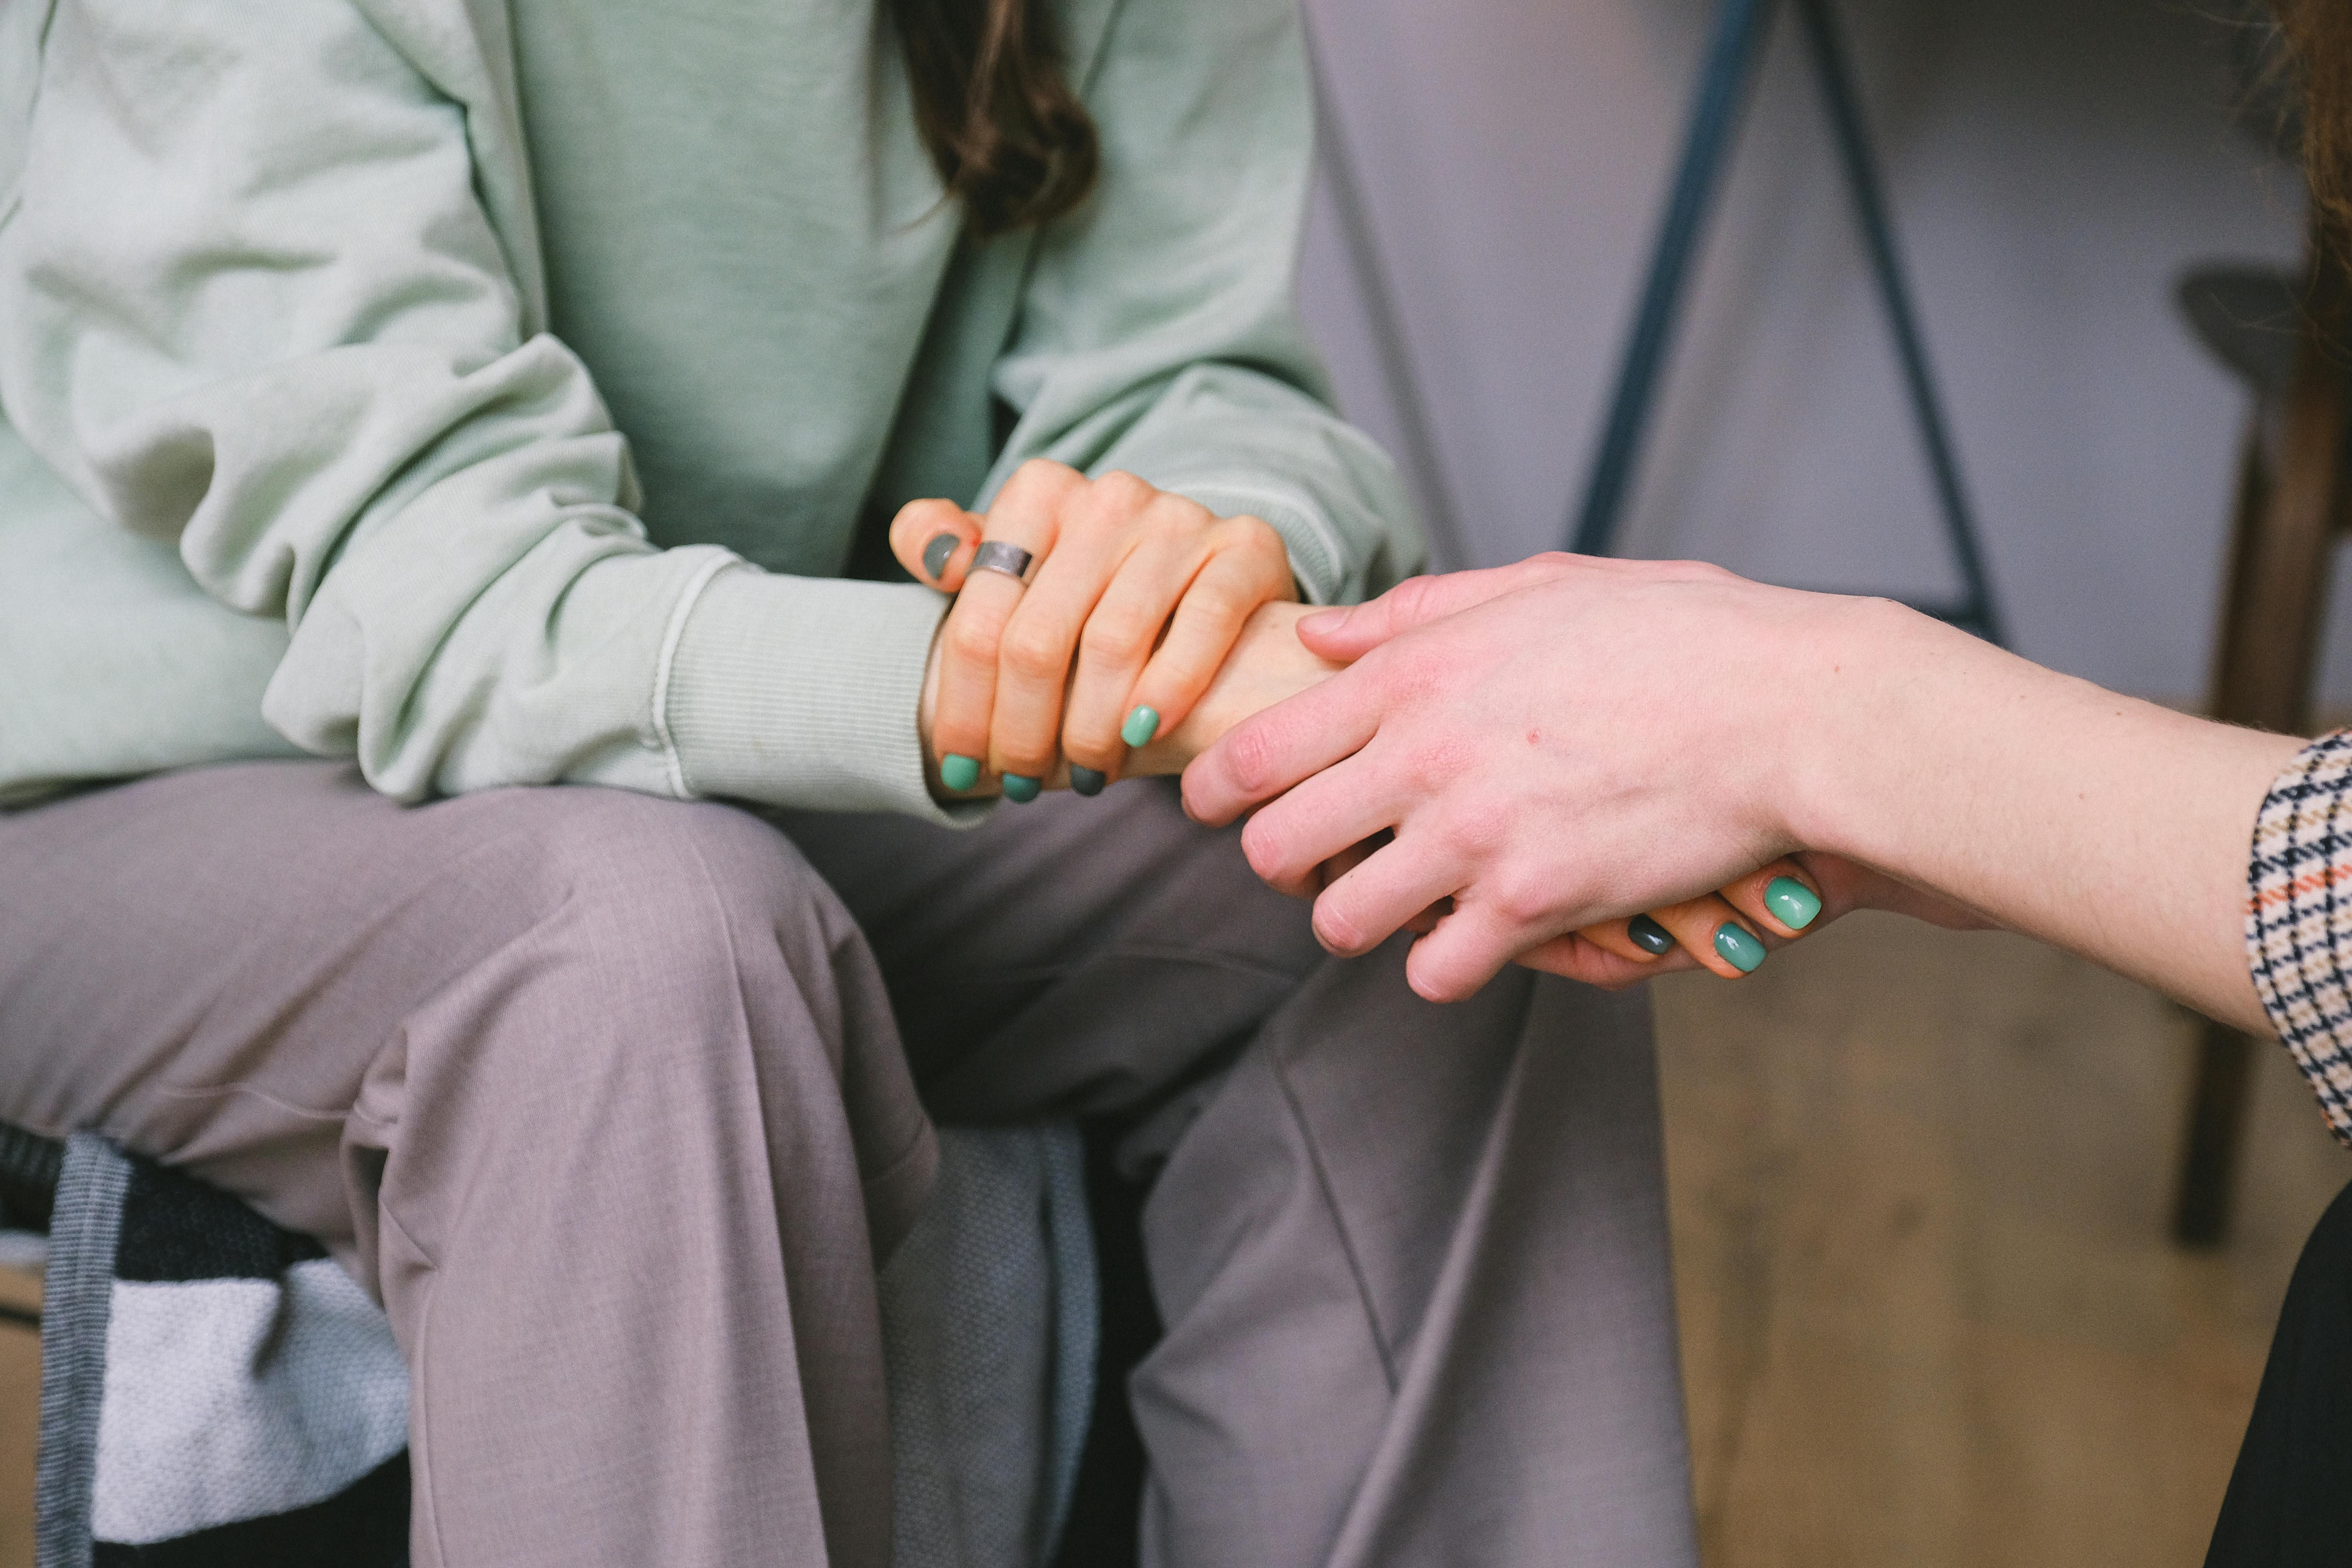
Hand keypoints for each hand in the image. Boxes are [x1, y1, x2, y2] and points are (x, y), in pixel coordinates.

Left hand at [893, 460, 1294, 797]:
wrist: (1203, 581)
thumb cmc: (1087, 594)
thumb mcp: (1010, 567)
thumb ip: (946, 548)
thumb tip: (934, 555)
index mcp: (1039, 493)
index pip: (980, 618)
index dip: (963, 706)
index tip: (959, 767)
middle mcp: (1109, 496)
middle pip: (1038, 640)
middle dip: (1023, 732)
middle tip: (1022, 784)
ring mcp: (1180, 518)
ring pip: (1113, 643)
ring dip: (1091, 730)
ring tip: (1085, 776)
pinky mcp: (1245, 546)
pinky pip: (1203, 622)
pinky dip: (1169, 688)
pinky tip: (1144, 734)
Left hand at [1181, 554, 1970, 999]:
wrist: (1790, 710)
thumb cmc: (1678, 637)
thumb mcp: (1540, 587)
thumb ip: (1417, 613)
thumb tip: (1322, 633)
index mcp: (1415, 674)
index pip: (1255, 750)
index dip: (1214, 790)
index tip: (1214, 805)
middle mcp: (1424, 756)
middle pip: (1274, 848)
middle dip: (1280, 864)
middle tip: (1315, 862)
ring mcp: (1474, 836)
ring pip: (1341, 921)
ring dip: (1359, 919)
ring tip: (1396, 902)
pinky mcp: (1533, 904)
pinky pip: (1434, 970)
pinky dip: (1443, 963)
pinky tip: (1473, 936)